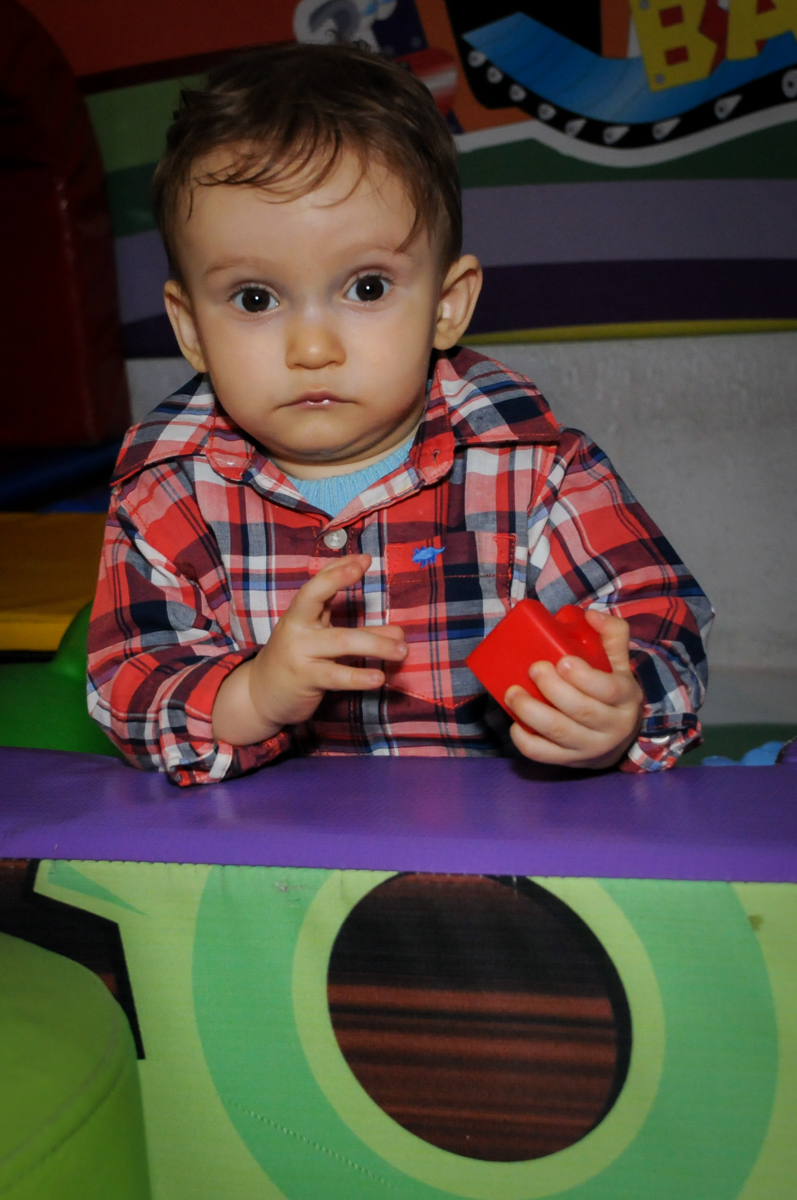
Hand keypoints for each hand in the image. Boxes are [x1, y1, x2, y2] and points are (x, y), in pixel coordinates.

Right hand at [213, 554, 406, 744]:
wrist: (260, 695)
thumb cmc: (297, 661)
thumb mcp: (320, 640)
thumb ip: (358, 633)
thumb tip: (398, 633)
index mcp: (299, 615)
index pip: (317, 583)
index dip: (338, 568)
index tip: (364, 558)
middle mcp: (297, 628)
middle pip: (318, 599)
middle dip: (341, 580)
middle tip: (371, 570)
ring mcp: (300, 653)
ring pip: (340, 642)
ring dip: (376, 644)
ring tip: (402, 649)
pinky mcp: (305, 679)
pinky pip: (336, 676)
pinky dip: (358, 676)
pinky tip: (378, 677)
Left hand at [504, 609, 642, 768]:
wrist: (617, 738)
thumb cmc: (611, 691)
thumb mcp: (619, 663)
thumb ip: (612, 634)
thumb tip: (590, 615)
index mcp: (626, 700)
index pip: (608, 690)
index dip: (583, 676)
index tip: (561, 661)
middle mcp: (612, 728)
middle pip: (580, 710)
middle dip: (552, 688)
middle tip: (533, 669)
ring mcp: (589, 748)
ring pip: (558, 732)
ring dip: (530, 711)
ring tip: (512, 692)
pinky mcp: (568, 761)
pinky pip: (542, 754)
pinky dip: (524, 739)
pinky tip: (515, 723)